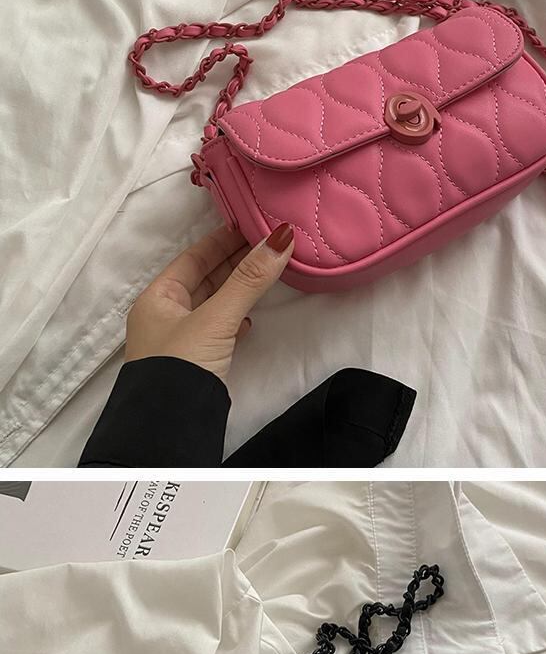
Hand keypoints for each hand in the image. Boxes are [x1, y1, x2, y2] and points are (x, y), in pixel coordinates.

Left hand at [124, 220, 294, 385]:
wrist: (169, 429)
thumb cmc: (181, 367)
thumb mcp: (216, 318)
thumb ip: (249, 280)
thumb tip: (280, 238)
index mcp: (157, 298)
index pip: (193, 257)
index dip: (222, 240)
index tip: (251, 224)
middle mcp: (163, 315)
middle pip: (203, 279)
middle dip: (234, 262)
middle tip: (268, 244)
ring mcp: (178, 340)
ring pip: (211, 304)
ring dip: (237, 290)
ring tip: (266, 273)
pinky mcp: (194, 363)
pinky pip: (216, 329)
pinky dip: (233, 318)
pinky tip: (249, 318)